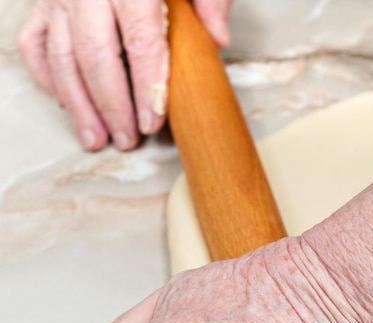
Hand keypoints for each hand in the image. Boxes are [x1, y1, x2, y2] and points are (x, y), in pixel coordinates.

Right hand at [18, 0, 232, 150]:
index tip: (151, 122)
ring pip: (62, 60)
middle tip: (128, 140)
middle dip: (112, 107)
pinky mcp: (40, 8)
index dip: (146, 87)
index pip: (139, 41)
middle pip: (96, 58)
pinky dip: (50, 81)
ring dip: (80, 107)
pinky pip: (35, 49)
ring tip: (97, 139)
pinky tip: (70, 106)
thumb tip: (217, 37)